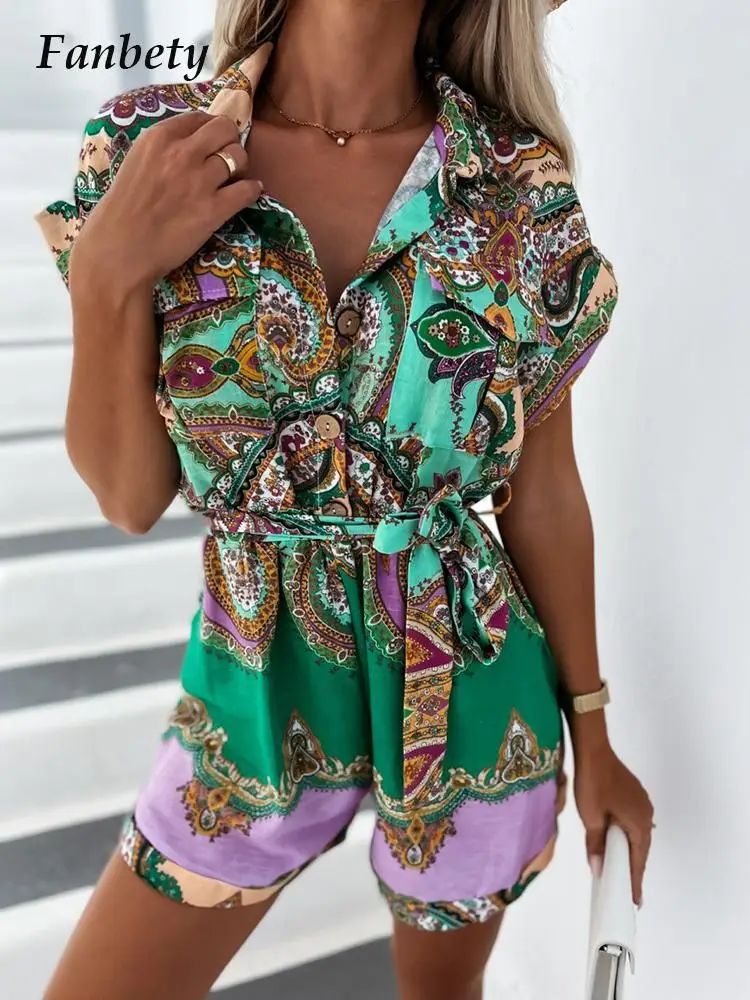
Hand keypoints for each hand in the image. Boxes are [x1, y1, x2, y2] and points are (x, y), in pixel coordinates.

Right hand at [70, 111, 262, 292]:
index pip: (199, 118)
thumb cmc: (121, 210)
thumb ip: (163, 151)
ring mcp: (201, 180)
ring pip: (239, 156)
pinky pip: (248, 189)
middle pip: (225, 129)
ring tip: (233, 179)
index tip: (212, 141)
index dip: (211, 129)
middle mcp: (183, 153)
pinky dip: (252, 190)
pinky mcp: (215, 209)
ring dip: (240, 167)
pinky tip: (248, 192)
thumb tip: (190, 146)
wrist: (121, 249)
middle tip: (227, 158)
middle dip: (230, 140)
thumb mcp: (137, 163)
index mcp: (159, 137)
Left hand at [574, 742, 653, 905]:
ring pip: (636, 834)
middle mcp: (646, 814)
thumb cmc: (592, 782)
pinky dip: (625, 834)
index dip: (634, 882)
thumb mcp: (591, 817)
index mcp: (639, 823)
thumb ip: (596, 845)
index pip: (638, 861)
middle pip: (640, 848)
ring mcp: (641, 802)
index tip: (635, 901)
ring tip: (620, 868)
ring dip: (628, 850)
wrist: (593, 749)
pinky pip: (632, 821)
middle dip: (632, 868)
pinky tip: (616, 840)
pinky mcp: (633, 794)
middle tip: (626, 890)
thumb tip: (599, 869)